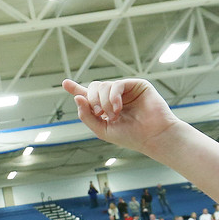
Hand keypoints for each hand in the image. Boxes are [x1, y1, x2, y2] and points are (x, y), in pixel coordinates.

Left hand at [62, 78, 180, 155]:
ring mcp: (125, 90)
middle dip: (91, 100)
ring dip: (103, 102)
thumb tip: (77, 97)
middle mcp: (114, 97)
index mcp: (106, 108)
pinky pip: (116, 85)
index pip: (88, 96)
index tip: (65, 83)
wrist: (153, 136)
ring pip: (102, 86)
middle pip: (93, 88)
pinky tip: (117, 109)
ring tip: (113, 116)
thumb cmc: (131, 136)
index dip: (76, 89)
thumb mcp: (102, 130)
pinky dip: (112, 97)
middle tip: (99, 114)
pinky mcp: (136, 85)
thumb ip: (87, 116)